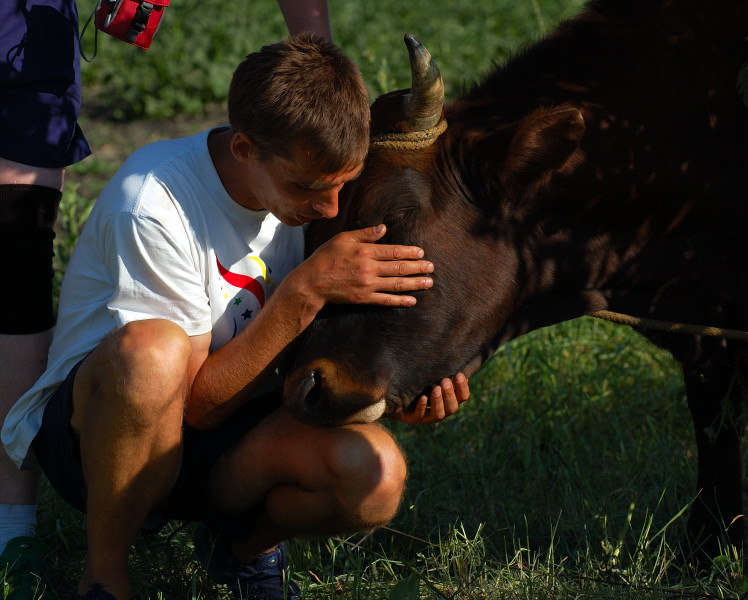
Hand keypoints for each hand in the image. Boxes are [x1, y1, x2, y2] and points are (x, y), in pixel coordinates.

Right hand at [301, 224, 434, 307]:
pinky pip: (386, 300)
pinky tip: (412, 300)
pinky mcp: (364, 298)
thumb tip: (383, 228)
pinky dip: (401, 300)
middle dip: (418, 267)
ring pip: (397, 284)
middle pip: (399, 268)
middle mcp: (369, 268)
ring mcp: (368, 285)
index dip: (410, 252)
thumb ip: (364, 233)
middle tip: (432, 267)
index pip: (394, 251)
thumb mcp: (343, 238)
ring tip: (429, 282)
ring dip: (415, 283)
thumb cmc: (325, 257)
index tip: (421, 252)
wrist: (312, 283)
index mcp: (365, 251)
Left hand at [392, 373, 469, 423]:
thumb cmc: (419, 383)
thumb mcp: (431, 376)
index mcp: (449, 400)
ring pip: (438, 414)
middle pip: (452, 407)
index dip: (463, 387)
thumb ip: (442, 371)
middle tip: (445, 381)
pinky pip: (419, 415)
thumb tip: (454, 356)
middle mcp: (441, 411)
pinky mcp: (413, 418)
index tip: (459, 374)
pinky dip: (422, 407)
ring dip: (438, 401)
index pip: (463, 397)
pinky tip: (422, 398)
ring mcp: (428, 417)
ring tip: (436, 389)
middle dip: (449, 394)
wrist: (396, 397)